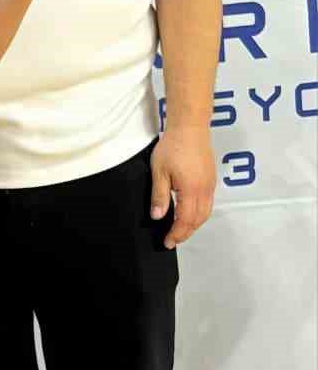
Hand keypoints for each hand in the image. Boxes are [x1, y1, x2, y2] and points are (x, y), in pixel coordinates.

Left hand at [150, 126, 215, 248]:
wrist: (190, 127)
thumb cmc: (173, 146)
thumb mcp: (159, 172)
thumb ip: (159, 196)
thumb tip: (157, 216)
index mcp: (191, 190)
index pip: (185, 220)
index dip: (176, 233)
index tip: (167, 242)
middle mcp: (204, 190)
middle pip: (198, 220)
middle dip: (186, 233)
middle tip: (173, 240)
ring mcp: (210, 185)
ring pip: (206, 213)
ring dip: (194, 225)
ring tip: (180, 230)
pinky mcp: (211, 179)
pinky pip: (208, 203)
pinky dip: (199, 214)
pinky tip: (189, 213)